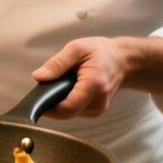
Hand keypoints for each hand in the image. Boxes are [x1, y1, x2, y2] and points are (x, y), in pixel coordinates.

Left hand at [31, 36, 162, 118]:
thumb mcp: (77, 49)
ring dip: (61, 101)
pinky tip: (73, 88)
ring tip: (66, 82)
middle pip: (66, 112)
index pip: (67, 108)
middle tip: (51, 84)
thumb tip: (39, 77)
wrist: (125, 61)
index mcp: (94, 85)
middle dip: (53, 101)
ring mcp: (99, 109)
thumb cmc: (103, 52)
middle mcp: (98, 102)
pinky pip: (75, 111)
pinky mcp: (96, 112)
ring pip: (69, 113)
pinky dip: (69, 102)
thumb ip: (57, 63)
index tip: (37, 101)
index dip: (48, 108)